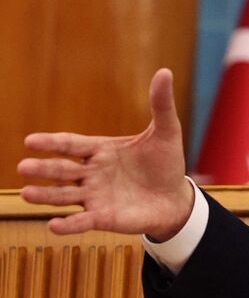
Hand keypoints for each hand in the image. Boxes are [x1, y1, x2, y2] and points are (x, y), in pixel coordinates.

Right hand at [17, 69, 193, 239]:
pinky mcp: (103, 218)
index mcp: (100, 150)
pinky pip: (82, 221)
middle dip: (43, 169)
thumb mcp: (167, 132)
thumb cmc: (166, 164)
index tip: (30, 141)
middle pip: (62, 170)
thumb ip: (161, 105)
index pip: (71, 144)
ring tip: (27, 194)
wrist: (176, 198)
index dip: (52, 143)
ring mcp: (94, 196)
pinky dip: (68, 225)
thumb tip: (164, 71)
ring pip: (64, 196)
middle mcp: (91, 173)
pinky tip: (53, 226)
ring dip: (46, 196)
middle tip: (23, 167)